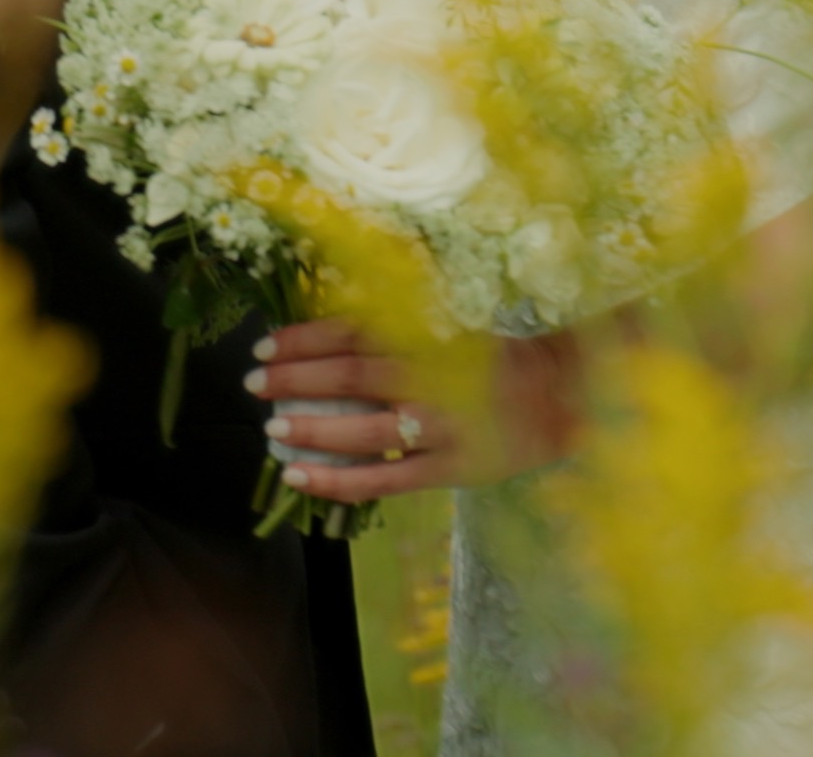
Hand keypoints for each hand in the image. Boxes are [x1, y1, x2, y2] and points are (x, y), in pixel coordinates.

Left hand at [245, 317, 585, 504]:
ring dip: (313, 429)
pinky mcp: (448, 470)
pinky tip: (301, 480)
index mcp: (429, 337)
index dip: (306, 337)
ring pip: (365, 430)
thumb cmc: (490, 362)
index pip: (355, 330)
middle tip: (254, 382)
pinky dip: (338, 482)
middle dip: (297, 378)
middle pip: (353, 374)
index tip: (266, 345)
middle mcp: (433, 377)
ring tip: (272, 430)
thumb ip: (394, 333)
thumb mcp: (446, 331)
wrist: (558, 398)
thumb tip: (323, 338)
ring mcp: (440, 427)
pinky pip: (384, 481)